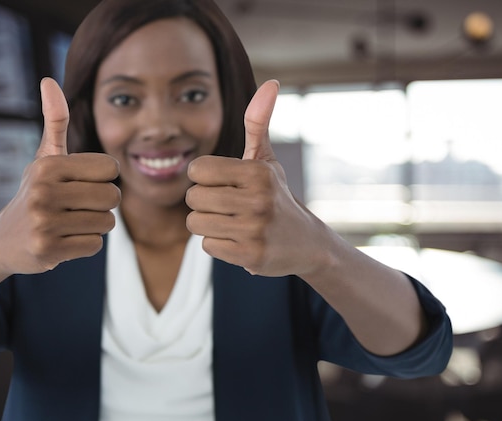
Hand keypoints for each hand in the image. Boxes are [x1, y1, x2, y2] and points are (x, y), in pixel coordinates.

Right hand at [0, 78, 120, 274]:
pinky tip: (65, 239)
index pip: (110, 168)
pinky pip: (95, 245)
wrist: (4, 240)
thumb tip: (49, 80)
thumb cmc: (36, 192)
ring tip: (70, 222)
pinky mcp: (48, 250)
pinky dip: (86, 244)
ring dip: (95, 225)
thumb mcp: (45, 157)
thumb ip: (55, 122)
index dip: (103, 178)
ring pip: (107, 223)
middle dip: (102, 204)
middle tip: (78, 206)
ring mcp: (44, 223)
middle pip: (113, 197)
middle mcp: (43, 192)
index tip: (82, 183)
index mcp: (48, 165)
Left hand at [186, 80, 321, 275]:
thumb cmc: (277, 197)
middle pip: (193, 198)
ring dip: (208, 224)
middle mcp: (258, 200)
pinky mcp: (251, 256)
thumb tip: (271, 82)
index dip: (204, 178)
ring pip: (196, 224)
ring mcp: (255, 230)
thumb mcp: (268, 160)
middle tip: (228, 207)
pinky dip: (219, 244)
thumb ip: (259, 123)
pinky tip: (239, 240)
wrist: (308, 243)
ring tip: (232, 223)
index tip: (224, 184)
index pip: (198, 169)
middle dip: (204, 203)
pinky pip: (208, 246)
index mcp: (258, 172)